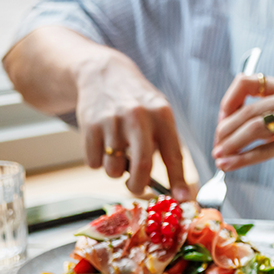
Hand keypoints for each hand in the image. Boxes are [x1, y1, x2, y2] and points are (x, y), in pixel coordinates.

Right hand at [75, 52, 189, 197]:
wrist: (104, 74)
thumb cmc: (139, 103)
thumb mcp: (159, 114)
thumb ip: (167, 145)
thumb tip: (176, 187)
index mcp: (162, 115)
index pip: (174, 155)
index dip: (179, 181)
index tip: (183, 199)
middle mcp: (138, 117)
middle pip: (143, 167)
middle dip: (139, 186)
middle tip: (137, 187)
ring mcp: (112, 121)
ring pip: (114, 169)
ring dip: (116, 170)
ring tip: (118, 153)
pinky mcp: (90, 126)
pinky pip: (94, 162)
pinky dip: (98, 161)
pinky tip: (102, 144)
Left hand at [211, 75, 273, 179]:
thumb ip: (271, 112)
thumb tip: (233, 124)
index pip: (247, 82)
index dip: (229, 101)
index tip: (222, 119)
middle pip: (246, 110)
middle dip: (224, 129)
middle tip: (216, 144)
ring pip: (251, 129)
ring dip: (230, 144)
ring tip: (218, 156)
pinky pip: (263, 150)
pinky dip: (241, 159)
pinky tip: (229, 165)